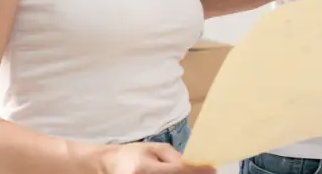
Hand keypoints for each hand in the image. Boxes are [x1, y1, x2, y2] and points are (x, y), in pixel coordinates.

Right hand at [96, 143, 215, 173]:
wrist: (109, 165)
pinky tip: (176, 173)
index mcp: (144, 168)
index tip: (213, 169)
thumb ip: (174, 158)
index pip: (177, 171)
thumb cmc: (133, 154)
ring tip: (188, 171)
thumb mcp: (154, 149)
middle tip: (207, 172)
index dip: (197, 171)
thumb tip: (195, 165)